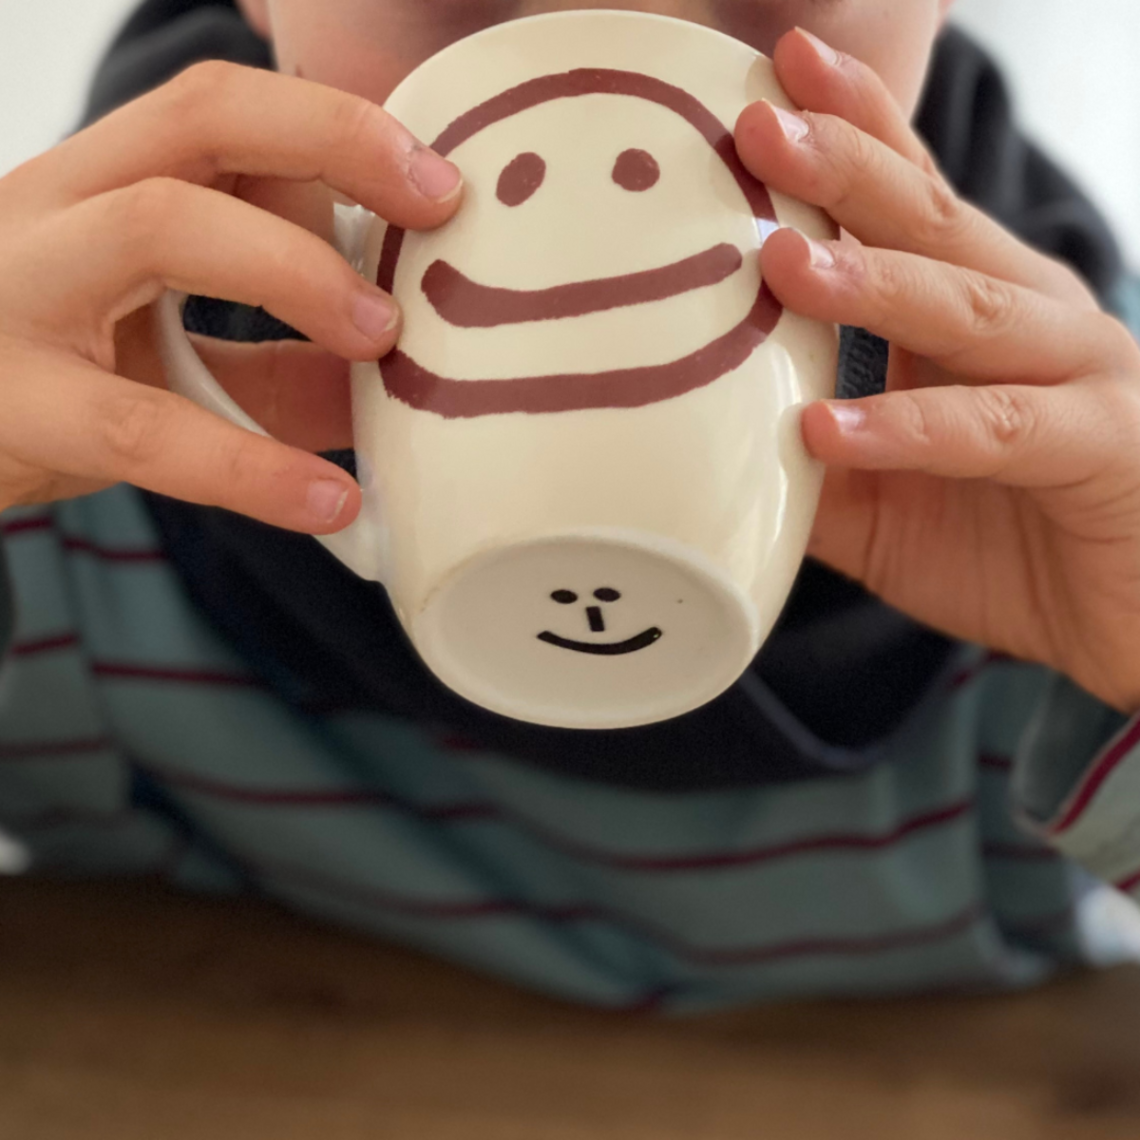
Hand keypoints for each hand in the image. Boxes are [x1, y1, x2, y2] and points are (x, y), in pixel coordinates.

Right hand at [0, 61, 461, 533]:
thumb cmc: (59, 386)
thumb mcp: (179, 362)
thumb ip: (282, 362)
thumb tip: (405, 386)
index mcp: (102, 187)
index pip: (223, 108)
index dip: (338, 125)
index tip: (440, 182)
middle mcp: (56, 210)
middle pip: (200, 120)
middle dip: (333, 146)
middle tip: (439, 215)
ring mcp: (22, 293)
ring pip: (159, 226)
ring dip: (295, 273)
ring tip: (385, 341)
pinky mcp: (15, 405)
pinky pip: (141, 426)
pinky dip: (248, 465)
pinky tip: (328, 500)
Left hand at [735, 29, 1139, 713]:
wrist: (1123, 612)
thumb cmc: (1006, 540)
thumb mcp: (880, 500)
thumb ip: (803, 464)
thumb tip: (704, 450)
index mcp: (972, 306)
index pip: (908, 199)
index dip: (851, 131)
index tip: (776, 76)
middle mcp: (1025, 315)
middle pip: (930, 222)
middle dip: (843, 167)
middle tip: (758, 126)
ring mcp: (1071, 370)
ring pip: (964, 308)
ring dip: (872, 280)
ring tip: (782, 262)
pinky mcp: (1096, 444)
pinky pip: (991, 428)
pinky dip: (907, 428)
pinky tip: (828, 430)